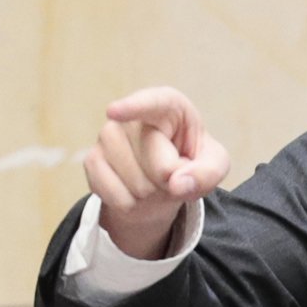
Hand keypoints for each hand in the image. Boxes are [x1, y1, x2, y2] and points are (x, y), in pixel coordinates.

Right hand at [83, 87, 229, 259]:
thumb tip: (177, 183)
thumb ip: (208, 173)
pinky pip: (114, 194)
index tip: (114, 111)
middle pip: (157, 164)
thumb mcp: (214, 165)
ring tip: (154, 179)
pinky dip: (131, 203)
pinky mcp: (92, 160)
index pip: (153, 103)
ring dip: (151, 193)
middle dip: (171, 180)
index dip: (134, 107)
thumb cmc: (191, 162)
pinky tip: (134, 189)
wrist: (162, 183)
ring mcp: (108, 136)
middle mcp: (133, 116)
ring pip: (135, 182)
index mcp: (169, 105)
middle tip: (172, 171)